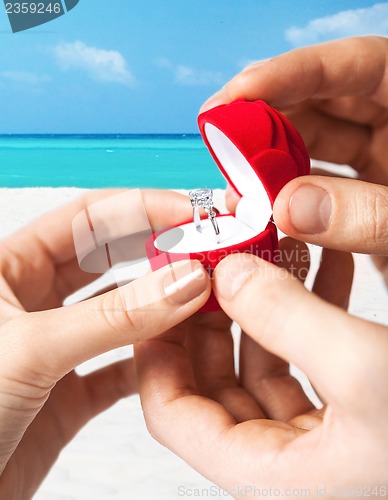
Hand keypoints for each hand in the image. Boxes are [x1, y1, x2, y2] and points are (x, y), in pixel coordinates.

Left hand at [0, 189, 210, 497]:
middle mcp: (33, 301)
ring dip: (161, 304)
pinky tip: (177, 354)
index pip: (88, 218)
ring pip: (121, 311)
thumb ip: (114, 315)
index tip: (190, 213)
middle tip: (204, 249)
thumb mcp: (31, 348)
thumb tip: (181, 281)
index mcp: (8, 267)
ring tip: (199, 296)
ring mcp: (54, 346)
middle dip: (159, 250)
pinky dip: (152, 359)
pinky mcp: (68, 392)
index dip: (142, 208)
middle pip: (110, 258)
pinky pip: (121, 364)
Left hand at [136, 247, 387, 496]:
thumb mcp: (372, 370)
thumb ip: (289, 318)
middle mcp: (291, 458)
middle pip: (214, 380)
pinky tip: (322, 262)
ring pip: (262, 359)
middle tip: (215, 256)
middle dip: (214, 311)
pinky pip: (308, 352)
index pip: (173, 416)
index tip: (163, 291)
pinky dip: (307, 305)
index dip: (158, 351)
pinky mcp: (354, 406)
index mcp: (276, 472)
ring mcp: (322, 431)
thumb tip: (231, 276)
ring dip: (264, 299)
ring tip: (274, 243)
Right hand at [201, 36, 387, 281]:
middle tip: (221, 144)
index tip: (237, 94)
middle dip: (269, 121)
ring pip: (315, 148)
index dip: (293, 73)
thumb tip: (287, 209)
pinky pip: (318, 190)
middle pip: (325, 104)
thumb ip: (370, 215)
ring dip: (272, 165)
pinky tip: (263, 213)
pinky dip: (288, 200)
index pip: (360, 66)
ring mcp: (382, 167)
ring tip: (236, 186)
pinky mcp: (364, 204)